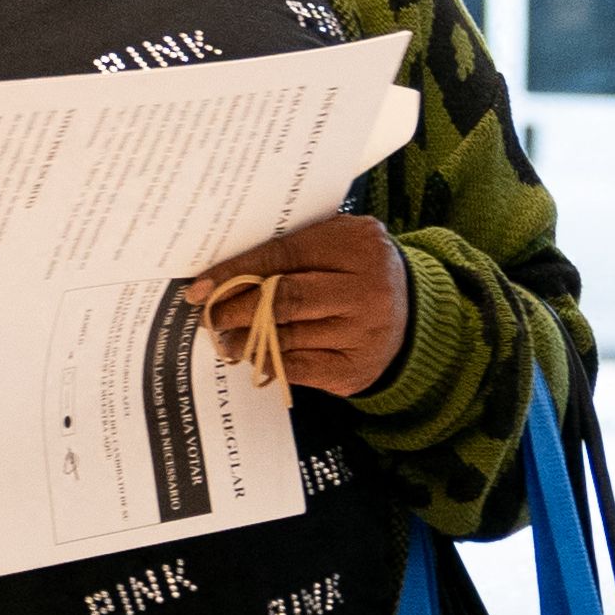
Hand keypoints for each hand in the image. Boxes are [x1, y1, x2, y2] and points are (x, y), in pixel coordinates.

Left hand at [192, 215, 402, 398]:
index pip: (282, 256)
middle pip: (283, 299)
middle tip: (209, 315)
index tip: (201, 287)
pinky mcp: (354, 369)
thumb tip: (222, 276)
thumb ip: (290, 251)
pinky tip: (251, 353)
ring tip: (225, 335)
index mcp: (358, 245)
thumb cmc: (357, 272)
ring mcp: (364, 333)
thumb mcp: (335, 244)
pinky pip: (294, 368)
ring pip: (285, 336)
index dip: (236, 272)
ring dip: (243, 338)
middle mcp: (367, 290)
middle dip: (234, 309)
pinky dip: (265, 360)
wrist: (414, 314)